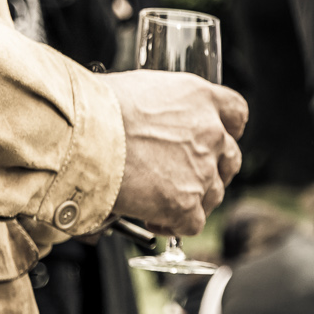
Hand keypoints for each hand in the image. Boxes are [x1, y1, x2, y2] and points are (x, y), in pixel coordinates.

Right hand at [104, 70, 245, 237]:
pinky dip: (174, 224)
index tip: (218, 137)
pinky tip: (150, 217)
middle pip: (230, 159)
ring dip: (191, 198)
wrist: (77, 135)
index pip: (235, 113)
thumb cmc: (93, 107)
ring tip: (156, 195)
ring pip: (214, 194)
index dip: (227, 129)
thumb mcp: (138, 89)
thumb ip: (163, 108)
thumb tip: (155, 121)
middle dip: (211, 170)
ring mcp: (202, 172)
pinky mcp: (186, 204)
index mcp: (198, 98)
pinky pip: (193, 223)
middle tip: (181, 175)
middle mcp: (209, 134)